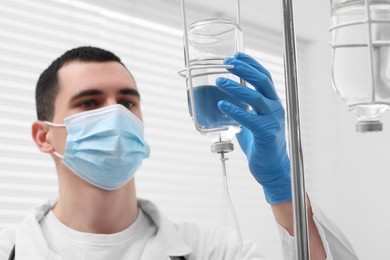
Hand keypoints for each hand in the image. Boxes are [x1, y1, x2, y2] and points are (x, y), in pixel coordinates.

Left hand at [215, 52, 290, 203]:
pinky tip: (222, 105)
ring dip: (235, 87)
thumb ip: (244, 109)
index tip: (236, 55)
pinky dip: (234, 110)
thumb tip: (226, 99)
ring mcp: (272, 120)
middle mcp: (275, 108)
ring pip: (255, 97)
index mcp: (272, 103)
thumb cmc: (261, 144)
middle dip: (244, 69)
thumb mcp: (252, 121)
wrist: (272, 168)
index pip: (264, 77)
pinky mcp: (266, 133)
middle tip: (226, 63)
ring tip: (220, 81)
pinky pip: (249, 118)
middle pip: (262, 81)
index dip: (251, 63)